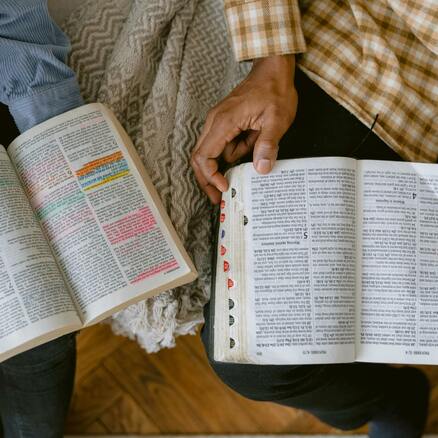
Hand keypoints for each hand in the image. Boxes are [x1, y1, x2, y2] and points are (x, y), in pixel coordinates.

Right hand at [191, 54, 297, 203]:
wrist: (273, 68)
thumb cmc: (275, 89)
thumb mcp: (278, 119)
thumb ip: (267, 144)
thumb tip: (260, 170)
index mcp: (224, 122)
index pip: (203, 156)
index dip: (210, 176)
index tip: (224, 187)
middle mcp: (215, 122)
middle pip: (199, 157)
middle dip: (208, 179)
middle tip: (219, 197)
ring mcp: (218, 122)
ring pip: (213, 152)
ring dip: (231, 160)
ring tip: (255, 146)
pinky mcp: (224, 122)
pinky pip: (223, 144)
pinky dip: (235, 150)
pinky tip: (253, 140)